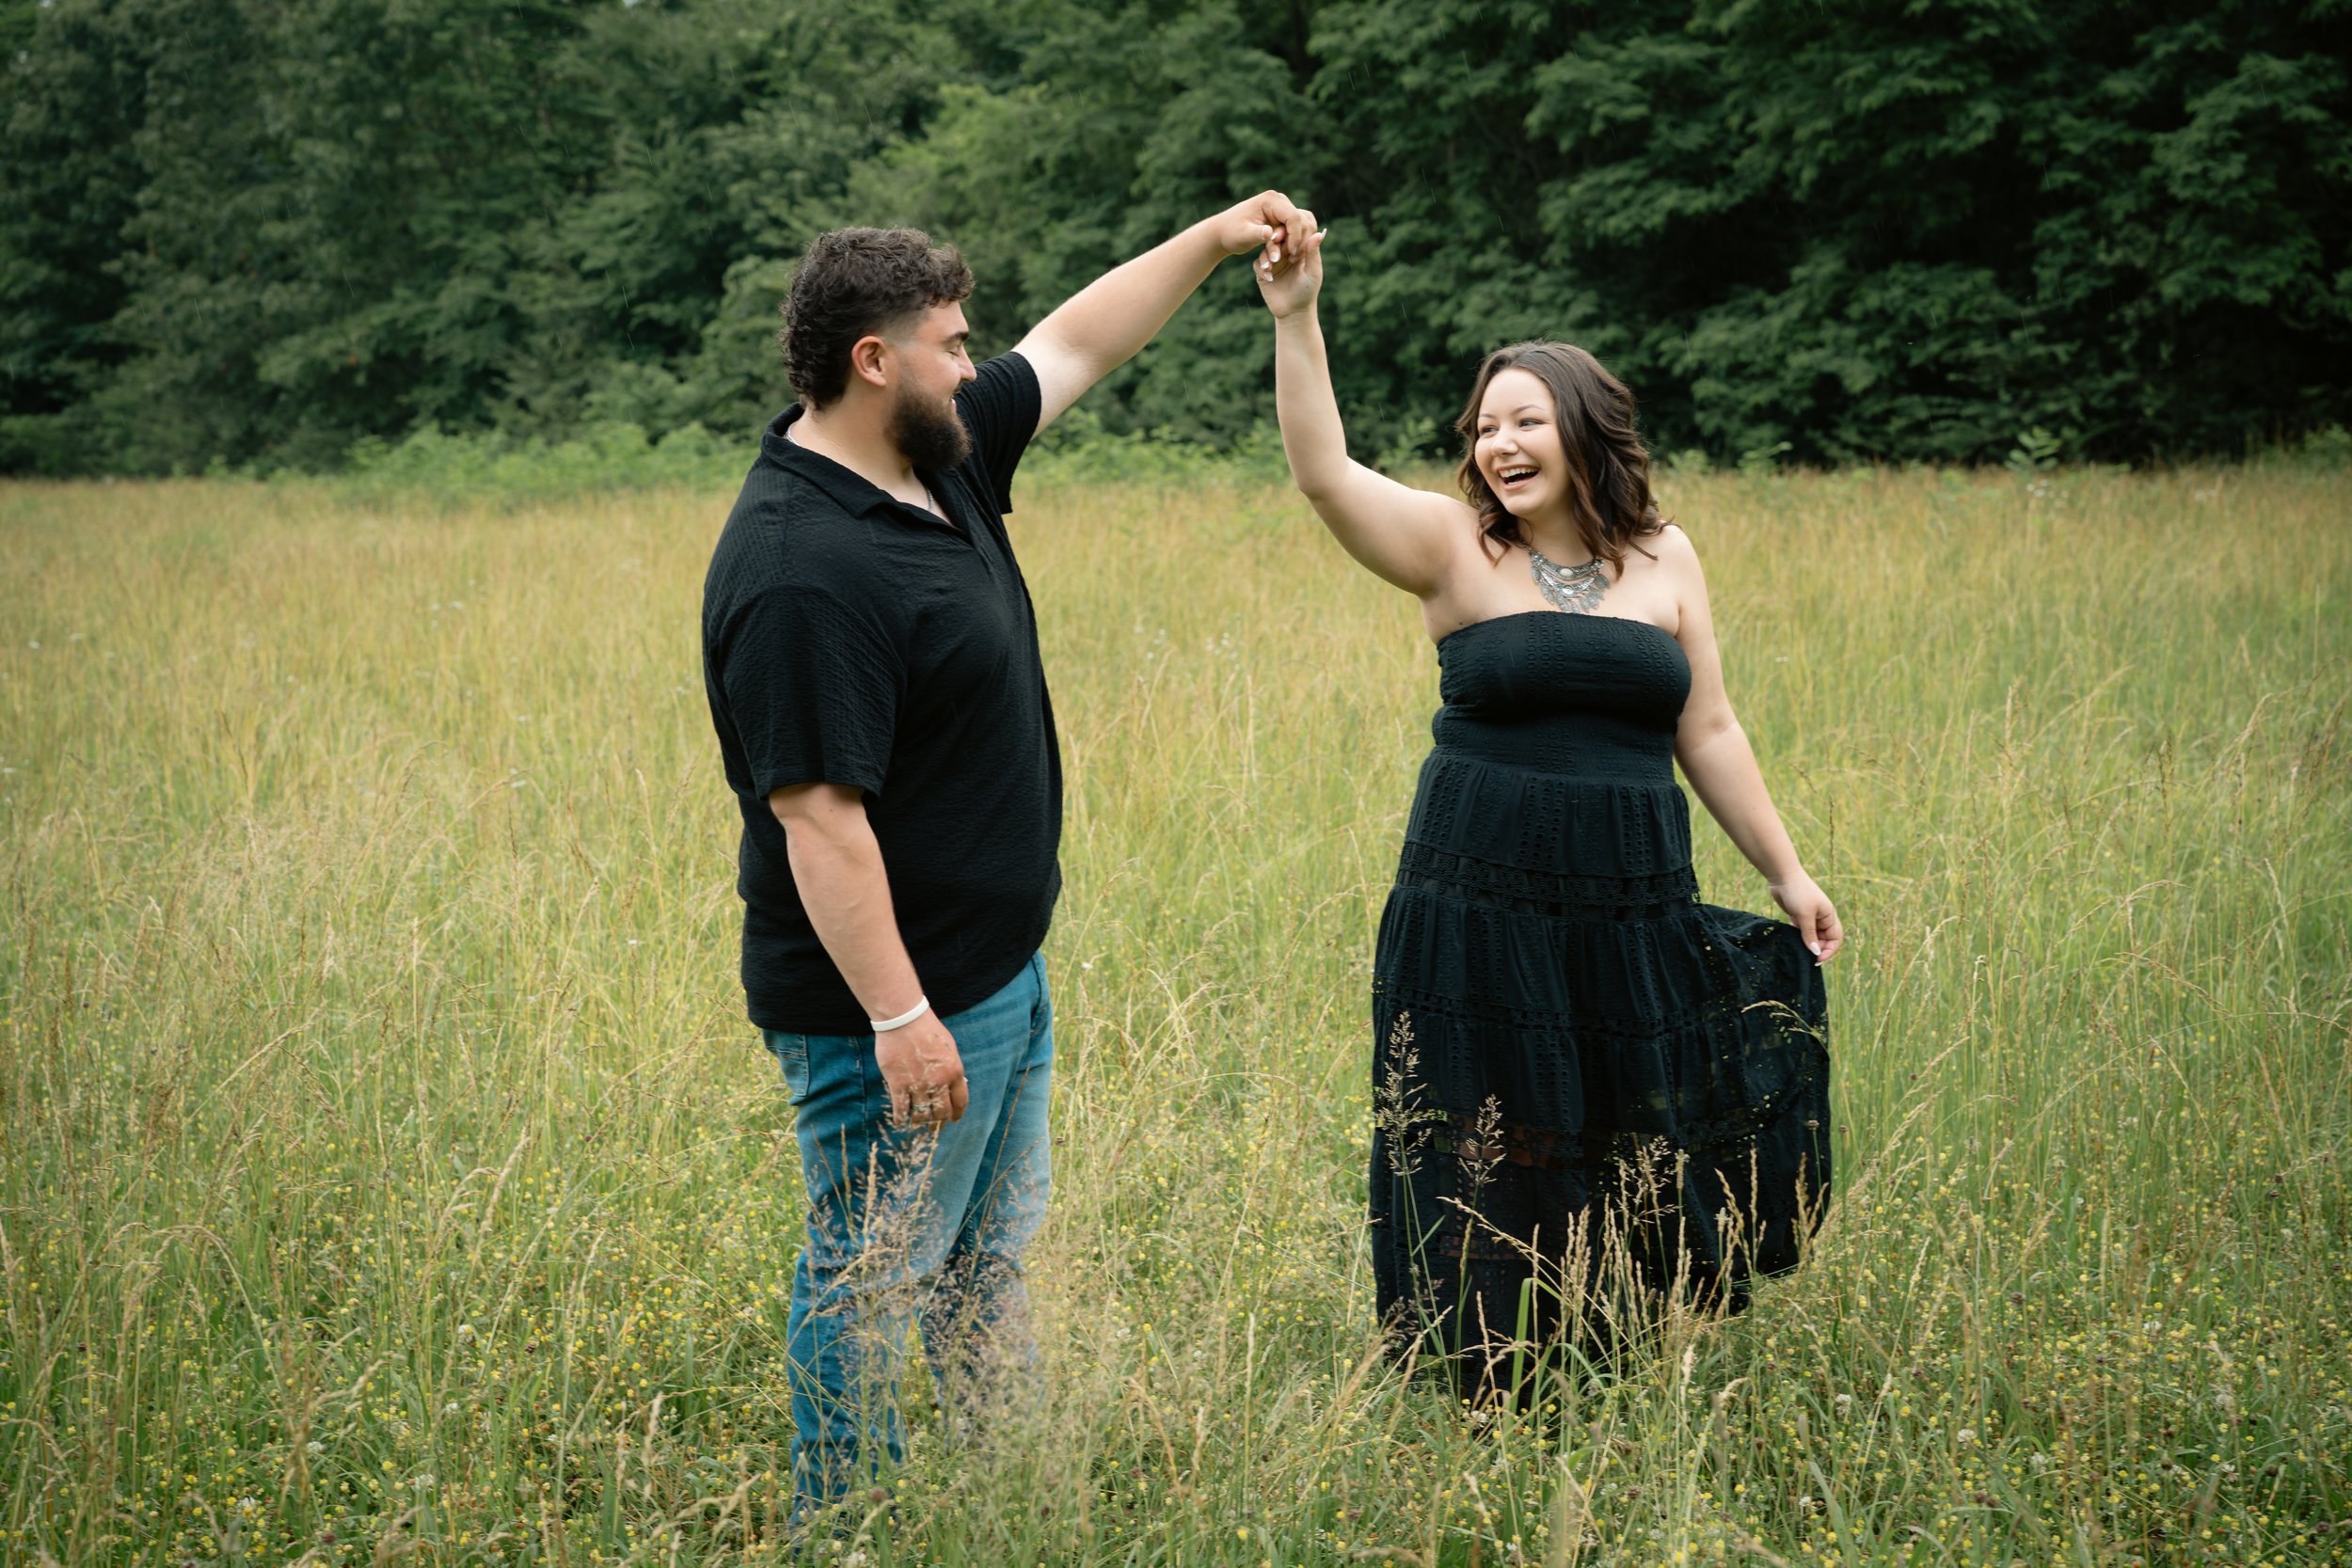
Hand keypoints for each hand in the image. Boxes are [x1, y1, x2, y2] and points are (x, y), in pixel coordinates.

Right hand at [874, 1011, 968, 1126]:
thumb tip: (955, 1083)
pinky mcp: (899, 1085)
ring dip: (920, 1121)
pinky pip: (901, 1110)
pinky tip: (900, 1121)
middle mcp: (939, 1082)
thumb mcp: (949, 1047)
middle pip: (942, 1112)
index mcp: (954, 1072)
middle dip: (939, 1122)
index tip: (954, 1120)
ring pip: (922, 1115)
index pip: (960, 1101)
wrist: (904, 1019)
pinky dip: (901, 1119)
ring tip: (917, 1123)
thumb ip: (952, 1068)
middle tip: (934, 1125)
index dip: (957, 1113)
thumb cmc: (926, 1028)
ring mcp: (918, 1085)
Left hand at [1210, 189, 1305, 262]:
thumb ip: (1257, 234)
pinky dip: (1292, 242)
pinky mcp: (1280, 217)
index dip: (1295, 236)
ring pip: (1300, 225)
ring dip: (1295, 242)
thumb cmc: (1230, 233)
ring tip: (1288, 258)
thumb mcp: (1243, 235)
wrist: (1223, 232)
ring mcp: (1281, 208)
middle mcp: (1279, 200)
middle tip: (1290, 258)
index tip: (1290, 253)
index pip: (1293, 217)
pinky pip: (1294, 230)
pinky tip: (1286, 255)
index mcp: (1271, 200)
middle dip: (1297, 239)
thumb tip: (1270, 233)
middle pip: (1300, 220)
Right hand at [1254, 207, 1323, 318]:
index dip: (1288, 232)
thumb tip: (1319, 233)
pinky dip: (1262, 269)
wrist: (1294, 312)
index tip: (1286, 236)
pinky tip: (1269, 277)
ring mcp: (1273, 263)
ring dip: (1267, 256)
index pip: (1291, 235)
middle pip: (1275, 240)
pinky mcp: (1263, 273)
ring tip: (1271, 265)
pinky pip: (1258, 265)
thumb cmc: (1307, 291)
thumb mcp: (1312, 271)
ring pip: (1265, 251)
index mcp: (1298, 250)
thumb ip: (1313, 253)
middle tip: (1274, 242)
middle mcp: (1285, 254)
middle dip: (1274, 241)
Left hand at [1768, 872, 1843, 964]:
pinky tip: (1791, 941)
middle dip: (1817, 949)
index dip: (1829, 951)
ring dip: (1806, 945)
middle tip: (1805, 957)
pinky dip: (1798, 938)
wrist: (1782, 876)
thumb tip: (1815, 952)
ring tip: (1798, 951)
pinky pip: (1801, 932)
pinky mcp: (1798, 916)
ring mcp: (1809, 917)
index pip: (1836, 939)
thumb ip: (1810, 934)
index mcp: (1829, 916)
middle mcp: (1822, 918)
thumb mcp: (1805, 915)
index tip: (1817, 960)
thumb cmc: (1798, 892)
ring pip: (1812, 937)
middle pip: (1824, 940)